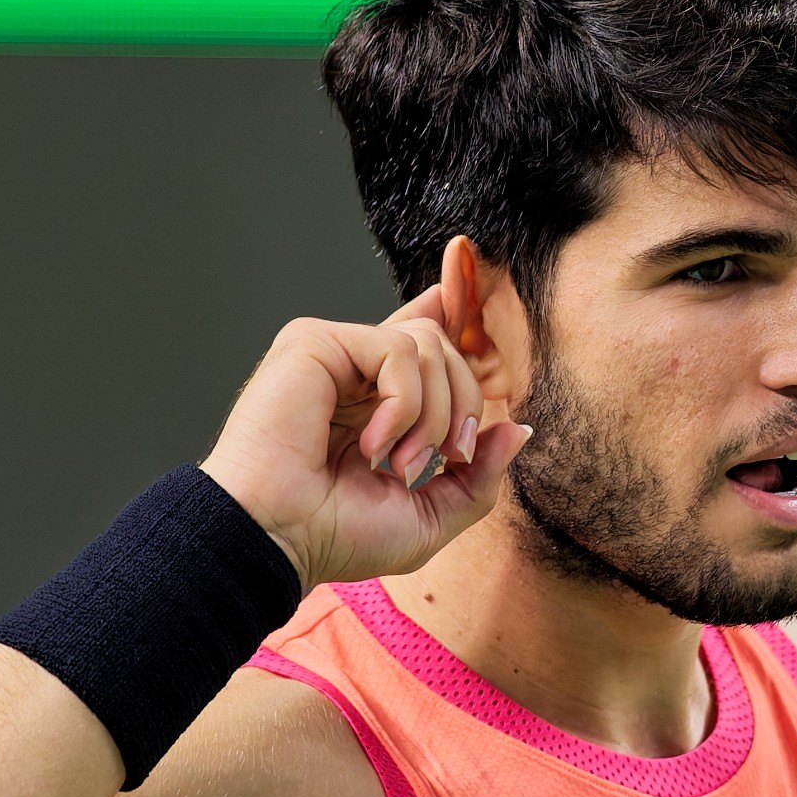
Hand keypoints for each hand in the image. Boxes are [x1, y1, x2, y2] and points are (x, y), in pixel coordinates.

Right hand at [197, 285, 530, 589]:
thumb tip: (518, 430)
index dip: (452, 305)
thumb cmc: (335, 534)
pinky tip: (372, 444)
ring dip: (434, 415)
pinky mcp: (314, 342)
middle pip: (443, 345)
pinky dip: (404, 403)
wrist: (278, 538)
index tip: (463, 258)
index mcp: (377, 402)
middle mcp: (355, 371)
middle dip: (464, 406)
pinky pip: (397, 349)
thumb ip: (479, 475)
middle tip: (444, 459)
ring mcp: (334, 353)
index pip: (424, 336)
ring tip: (398, 463)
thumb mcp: (430, 515)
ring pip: (429, 344)